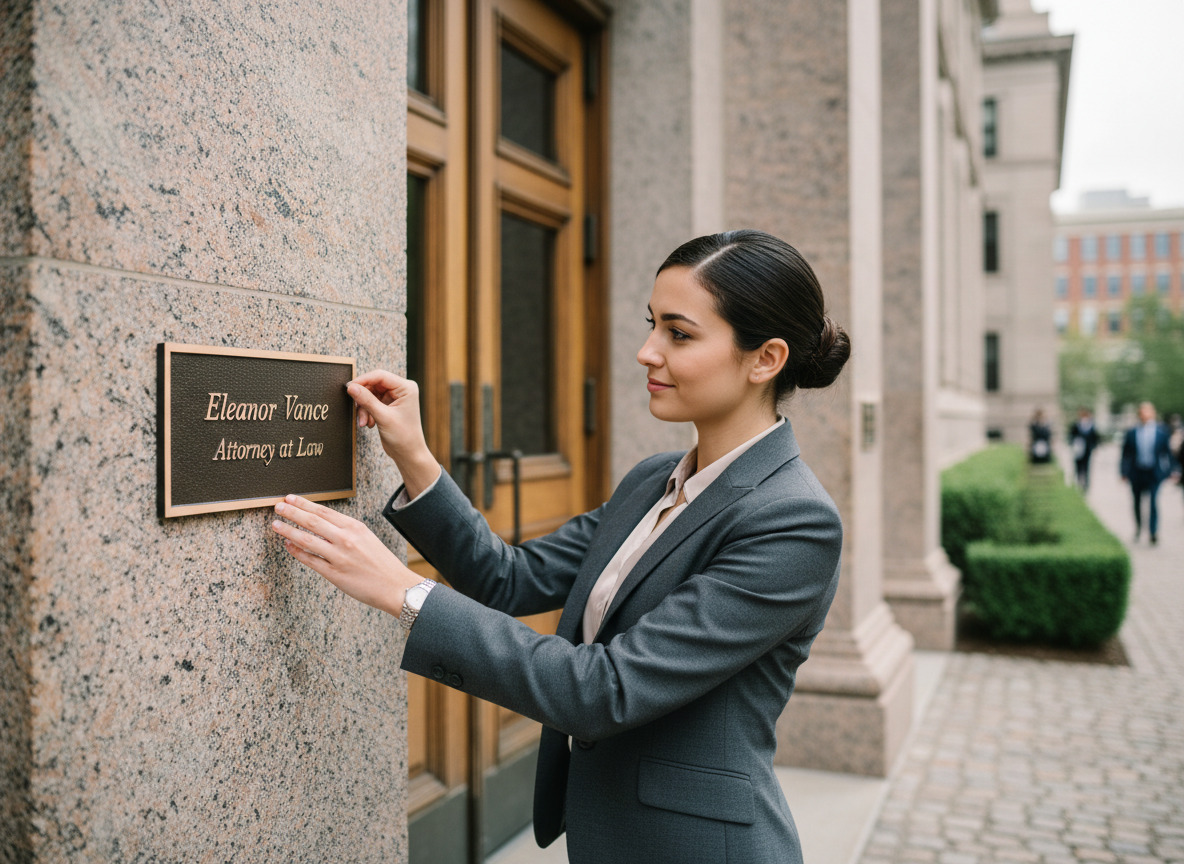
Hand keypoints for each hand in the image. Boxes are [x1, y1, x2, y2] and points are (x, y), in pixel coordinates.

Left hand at [271, 494, 419, 615]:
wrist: (395, 586)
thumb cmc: (382, 563)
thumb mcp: (367, 538)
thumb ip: (346, 530)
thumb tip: (321, 523)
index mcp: (355, 527)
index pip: (324, 511)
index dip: (304, 504)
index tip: (290, 498)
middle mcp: (346, 539)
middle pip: (312, 522)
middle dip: (292, 512)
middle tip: (278, 506)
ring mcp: (339, 557)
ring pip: (307, 539)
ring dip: (288, 530)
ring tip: (276, 524)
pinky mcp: (334, 574)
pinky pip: (310, 560)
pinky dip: (296, 552)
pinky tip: (288, 545)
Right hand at [346, 370, 439, 496]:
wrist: (408, 454)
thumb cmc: (403, 436)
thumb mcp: (383, 417)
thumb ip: (366, 400)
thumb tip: (351, 387)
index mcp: (406, 388)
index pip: (380, 376)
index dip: (363, 380)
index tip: (349, 387)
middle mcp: (402, 390)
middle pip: (374, 384)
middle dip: (363, 399)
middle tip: (357, 410)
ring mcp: (395, 397)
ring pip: (371, 395)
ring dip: (364, 408)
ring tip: (365, 422)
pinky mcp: (389, 406)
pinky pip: (372, 403)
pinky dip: (367, 412)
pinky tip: (369, 424)